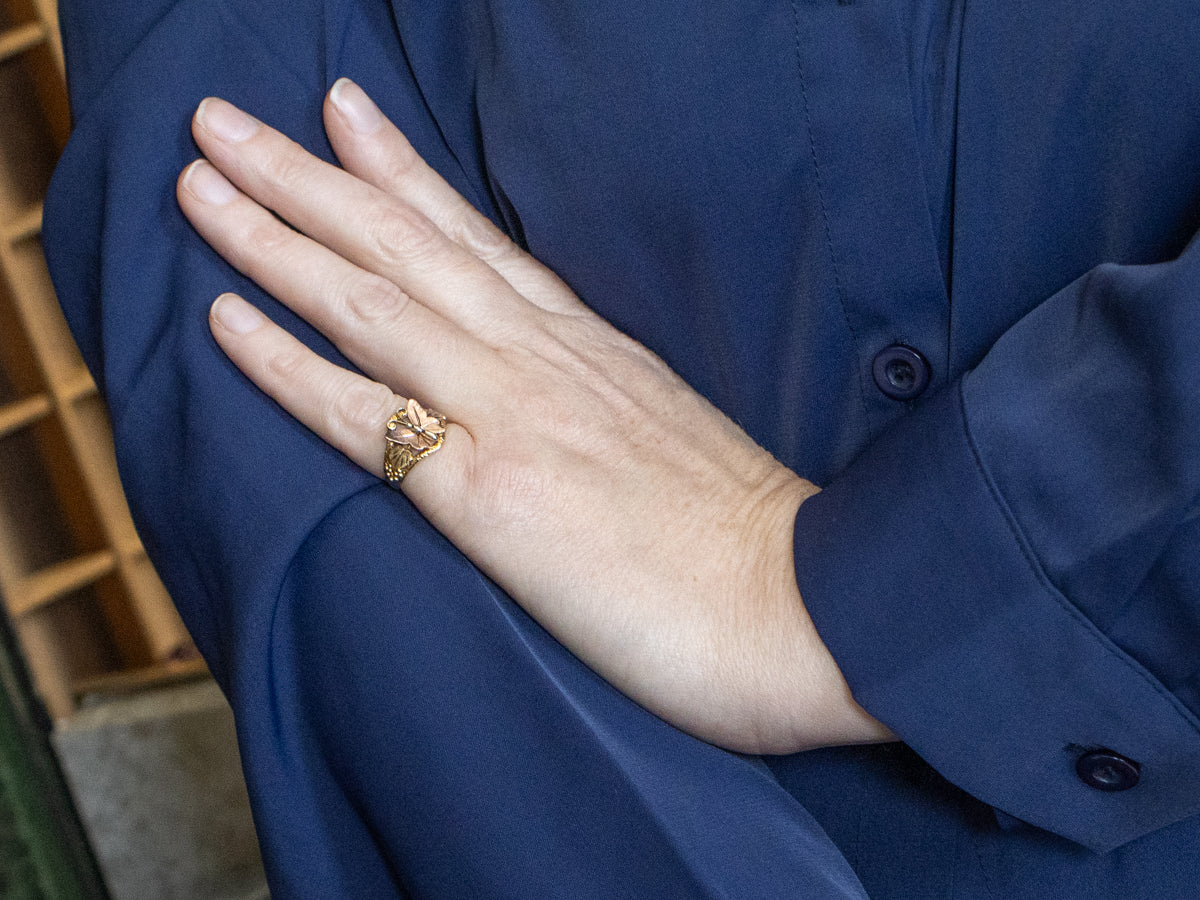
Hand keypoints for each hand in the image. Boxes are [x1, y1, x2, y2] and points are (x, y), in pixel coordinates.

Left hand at [176, 79, 890, 753]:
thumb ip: (601, 397)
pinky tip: (223, 320)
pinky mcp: (489, 496)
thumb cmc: (744, 537)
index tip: (343, 113)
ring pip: (372, 302)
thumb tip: (556, 396)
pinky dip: (287, 363)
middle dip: (306, 175)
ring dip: (275, 236)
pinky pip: (365, 418)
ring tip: (199, 180)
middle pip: (405, 245)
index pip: (475, 238)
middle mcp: (541, 359)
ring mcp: (513, 416)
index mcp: (587, 347)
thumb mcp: (670, 431)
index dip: (401, 171)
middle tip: (226, 119)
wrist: (801, 605)